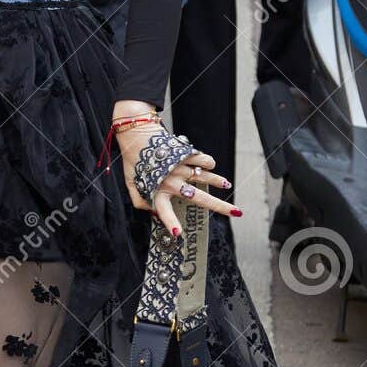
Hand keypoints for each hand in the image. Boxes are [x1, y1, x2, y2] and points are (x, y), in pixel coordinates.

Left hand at [114, 123, 236, 235]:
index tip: (179, 233)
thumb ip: (139, 200)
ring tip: (227, 185)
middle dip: (219, 206)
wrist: (135, 133)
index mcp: (156, 190)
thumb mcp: (131, 183)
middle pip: (199, 198)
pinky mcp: (184, 152)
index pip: (164, 211)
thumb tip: (153, 213)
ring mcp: (179, 167)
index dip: (170, 223)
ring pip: (205, 177)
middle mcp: (170, 181)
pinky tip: (210, 166)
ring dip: (217, 181)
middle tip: (236, 212)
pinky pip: (203, 159)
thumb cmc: (133, 160)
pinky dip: (208, 163)